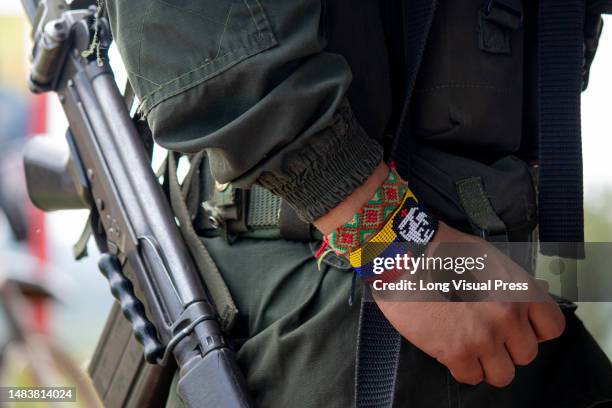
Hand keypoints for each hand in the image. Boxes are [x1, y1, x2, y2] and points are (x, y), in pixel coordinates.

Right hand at [373, 222, 565, 386]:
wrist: (406, 255)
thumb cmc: (442, 250)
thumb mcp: (489, 258)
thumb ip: (509, 285)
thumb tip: (517, 302)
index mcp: (520, 290)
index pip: (552, 328)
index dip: (533, 330)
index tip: (518, 328)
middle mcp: (508, 316)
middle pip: (526, 354)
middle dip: (507, 347)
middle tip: (485, 335)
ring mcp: (483, 337)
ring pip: (503, 374)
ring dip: (486, 364)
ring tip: (469, 348)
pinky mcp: (456, 351)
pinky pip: (471, 377)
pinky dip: (461, 368)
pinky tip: (449, 350)